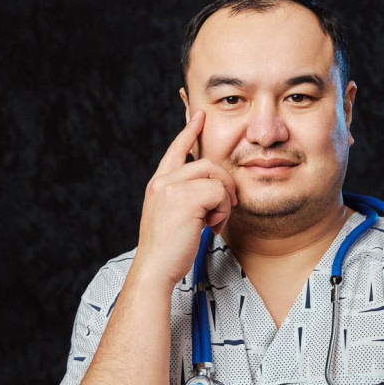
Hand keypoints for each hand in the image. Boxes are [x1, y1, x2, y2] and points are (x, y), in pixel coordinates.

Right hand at [134, 111, 237, 287]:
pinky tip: (211, 227)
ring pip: (215, 177)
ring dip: (224, 201)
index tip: (200, 116)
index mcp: (158, 184)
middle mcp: (162, 181)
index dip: (189, 131)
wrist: (155, 268)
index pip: (176, 150)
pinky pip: (219, 193)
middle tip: (227, 206)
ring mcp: (172, 188)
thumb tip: (213, 188)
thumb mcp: (173, 216)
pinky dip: (223, 212)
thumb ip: (185, 198)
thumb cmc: (167, 250)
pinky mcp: (185, 198)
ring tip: (214, 222)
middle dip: (224, 184)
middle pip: (207, 164)